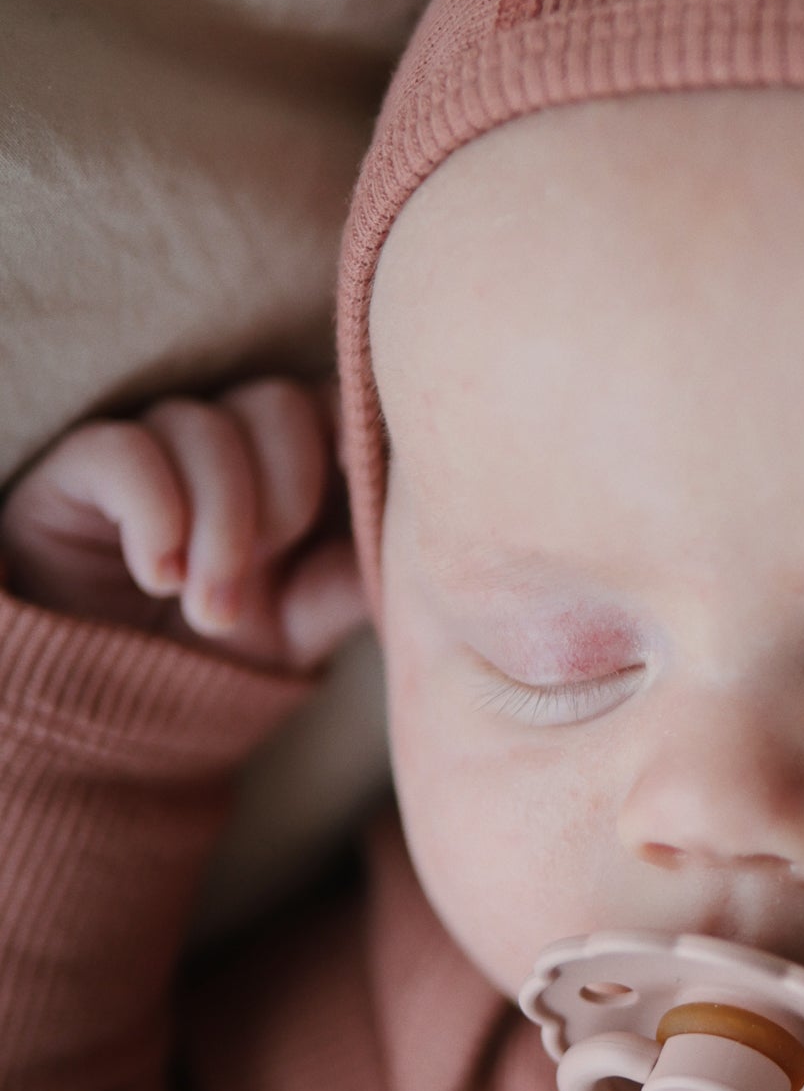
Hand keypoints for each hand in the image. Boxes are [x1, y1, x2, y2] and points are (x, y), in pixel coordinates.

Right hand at [0, 379, 367, 671]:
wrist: (121, 691)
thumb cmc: (231, 641)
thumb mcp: (312, 618)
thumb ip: (363, 571)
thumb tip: (430, 542)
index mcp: (297, 460)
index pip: (337, 400)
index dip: (355, 429)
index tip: (356, 481)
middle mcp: (229, 439)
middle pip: (277, 403)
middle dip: (285, 494)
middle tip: (266, 571)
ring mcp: (157, 444)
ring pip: (202, 425)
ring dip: (219, 525)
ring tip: (210, 609)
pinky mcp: (86, 465)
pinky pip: (125, 449)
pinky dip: (154, 513)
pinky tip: (159, 576)